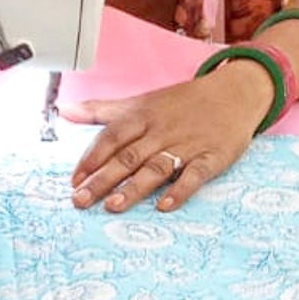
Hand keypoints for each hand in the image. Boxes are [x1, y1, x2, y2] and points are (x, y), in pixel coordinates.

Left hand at [61, 64, 270, 213]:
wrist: (234, 93)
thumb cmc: (184, 102)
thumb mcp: (142, 101)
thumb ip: (103, 110)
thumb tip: (64, 110)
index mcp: (144, 116)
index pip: (112, 136)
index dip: (91, 157)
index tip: (74, 179)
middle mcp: (162, 131)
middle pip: (128, 156)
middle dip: (103, 179)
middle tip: (81, 200)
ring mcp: (187, 145)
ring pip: (156, 167)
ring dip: (135, 188)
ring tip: (114, 206)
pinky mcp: (211, 157)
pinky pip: (195, 175)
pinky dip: (181, 190)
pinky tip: (165, 206)